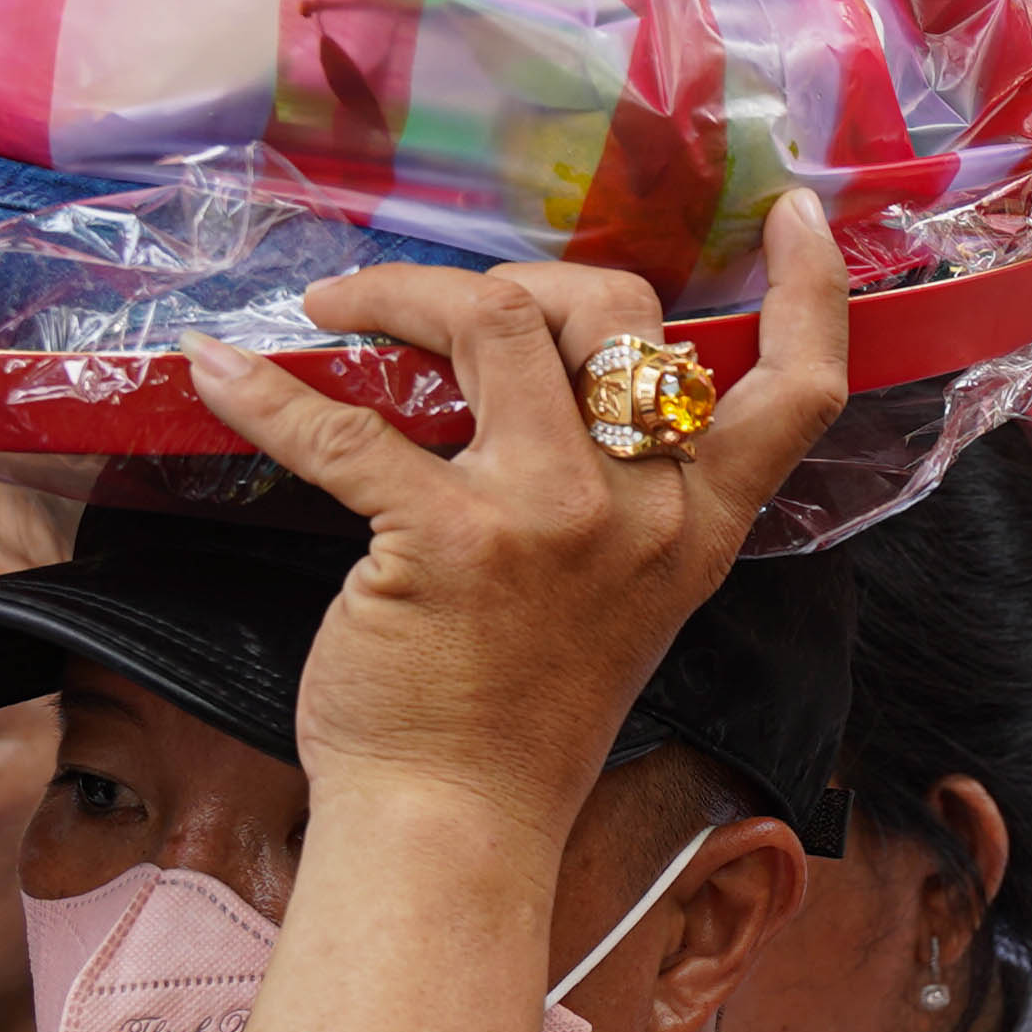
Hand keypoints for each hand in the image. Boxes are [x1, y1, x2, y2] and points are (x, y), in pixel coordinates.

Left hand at [180, 192, 849, 836]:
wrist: (456, 820)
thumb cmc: (524, 712)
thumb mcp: (629, 595)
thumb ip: (626, 493)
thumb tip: (548, 376)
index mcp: (702, 526)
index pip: (798, 389)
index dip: (809, 287)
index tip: (795, 211)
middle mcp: (645, 513)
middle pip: (618, 315)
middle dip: (522, 282)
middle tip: (446, 309)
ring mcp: (551, 522)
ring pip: (495, 323)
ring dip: (400, 295)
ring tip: (338, 312)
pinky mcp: (445, 542)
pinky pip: (347, 426)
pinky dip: (268, 391)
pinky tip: (221, 375)